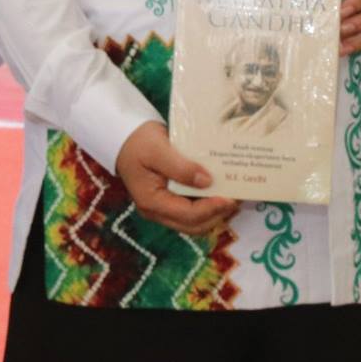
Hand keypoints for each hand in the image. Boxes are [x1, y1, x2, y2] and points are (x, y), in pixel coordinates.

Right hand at [115, 121, 237, 235]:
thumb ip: (181, 167)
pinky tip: (220, 192)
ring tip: (233, 196)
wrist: (123, 136)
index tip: (231, 198)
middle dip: (217, 215)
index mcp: (151, 202)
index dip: (212, 209)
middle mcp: (156, 211)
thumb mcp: (158, 149)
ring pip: (194, 222)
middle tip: (237, 198)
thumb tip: (208, 182)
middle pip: (193, 225)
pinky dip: (207, 205)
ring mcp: (162, 208)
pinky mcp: (168, 200)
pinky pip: (191, 210)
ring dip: (214, 212)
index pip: (188, 215)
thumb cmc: (138, 141)